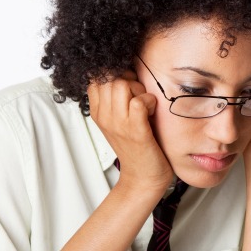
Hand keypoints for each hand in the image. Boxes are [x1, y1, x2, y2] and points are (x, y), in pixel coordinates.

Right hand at [87, 71, 172, 200]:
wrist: (143, 177)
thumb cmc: (136, 147)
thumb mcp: (119, 120)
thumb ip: (116, 99)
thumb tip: (125, 73)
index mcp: (98, 113)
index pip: (97, 78)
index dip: (116, 76)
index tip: (128, 90)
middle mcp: (105, 117)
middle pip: (111, 78)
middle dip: (129, 81)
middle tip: (139, 99)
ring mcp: (119, 124)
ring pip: (122, 85)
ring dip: (139, 90)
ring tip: (145, 106)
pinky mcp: (136, 131)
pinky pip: (139, 102)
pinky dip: (149, 102)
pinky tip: (152, 113)